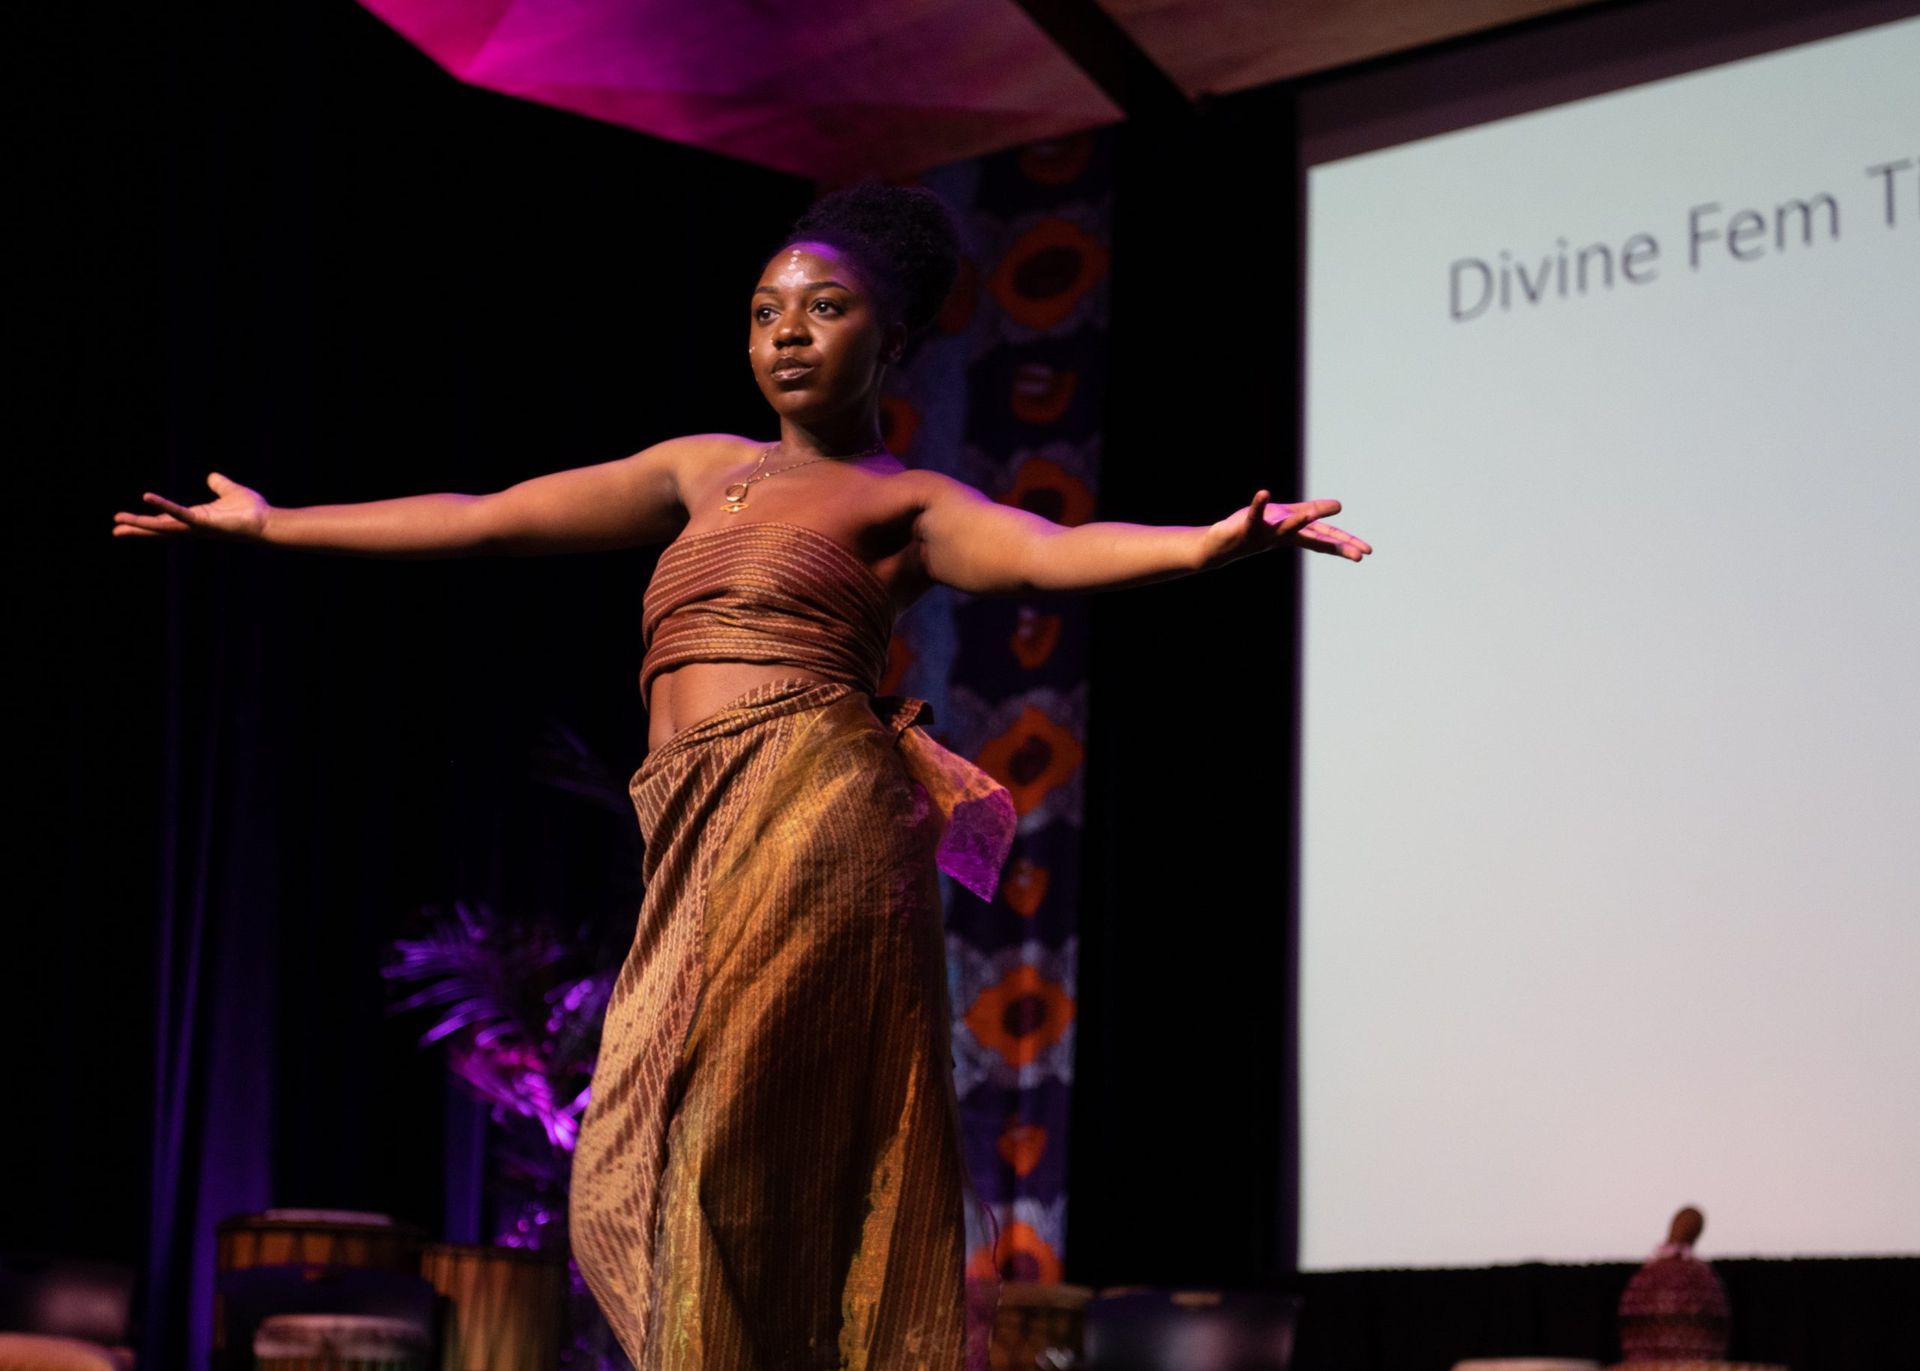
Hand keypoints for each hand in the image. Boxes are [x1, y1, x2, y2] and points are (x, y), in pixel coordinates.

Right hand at [112, 471, 269, 541]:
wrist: (268, 522)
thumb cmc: (252, 512)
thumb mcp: (230, 492)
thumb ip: (219, 485)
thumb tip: (212, 477)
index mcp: (196, 518)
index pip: (167, 521)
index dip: (149, 521)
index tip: (128, 522)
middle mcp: (193, 526)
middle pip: (159, 528)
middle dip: (138, 529)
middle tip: (115, 529)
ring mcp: (197, 527)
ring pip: (163, 526)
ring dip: (141, 523)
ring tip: (119, 520)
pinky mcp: (204, 524)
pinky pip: (179, 514)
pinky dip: (164, 506)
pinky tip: (147, 498)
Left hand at [1199, 490, 1371, 567]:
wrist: (1221, 545)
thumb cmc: (1255, 529)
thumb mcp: (1286, 518)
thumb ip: (1310, 513)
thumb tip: (1339, 506)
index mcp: (1295, 534)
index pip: (1325, 539)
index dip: (1346, 544)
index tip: (1367, 552)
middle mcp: (1283, 536)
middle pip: (1314, 539)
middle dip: (1337, 546)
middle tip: (1358, 555)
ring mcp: (1266, 533)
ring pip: (1286, 528)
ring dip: (1299, 521)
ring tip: (1312, 513)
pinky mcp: (1247, 527)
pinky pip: (1254, 514)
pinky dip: (1258, 504)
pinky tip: (1264, 492)